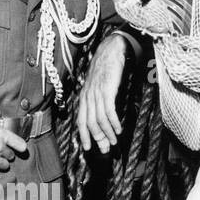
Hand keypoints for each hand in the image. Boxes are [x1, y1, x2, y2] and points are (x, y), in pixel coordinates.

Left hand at [78, 31, 128, 152]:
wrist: (111, 50)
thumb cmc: (106, 69)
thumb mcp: (99, 86)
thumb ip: (98, 102)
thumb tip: (103, 118)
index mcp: (84, 96)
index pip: (81, 120)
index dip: (83, 135)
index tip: (88, 148)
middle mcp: (87, 96)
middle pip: (90, 123)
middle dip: (97, 138)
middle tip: (105, 149)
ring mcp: (96, 93)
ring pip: (99, 119)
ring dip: (107, 133)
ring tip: (114, 141)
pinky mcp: (106, 89)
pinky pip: (108, 110)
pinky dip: (113, 122)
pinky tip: (118, 129)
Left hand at [157, 35, 199, 92]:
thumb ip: (190, 42)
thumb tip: (175, 38)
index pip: (180, 55)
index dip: (172, 46)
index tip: (167, 38)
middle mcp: (199, 76)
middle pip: (175, 66)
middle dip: (167, 54)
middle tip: (164, 44)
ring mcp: (197, 83)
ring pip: (175, 74)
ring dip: (169, 62)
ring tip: (167, 51)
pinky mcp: (196, 86)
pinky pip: (180, 79)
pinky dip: (174, 69)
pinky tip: (173, 61)